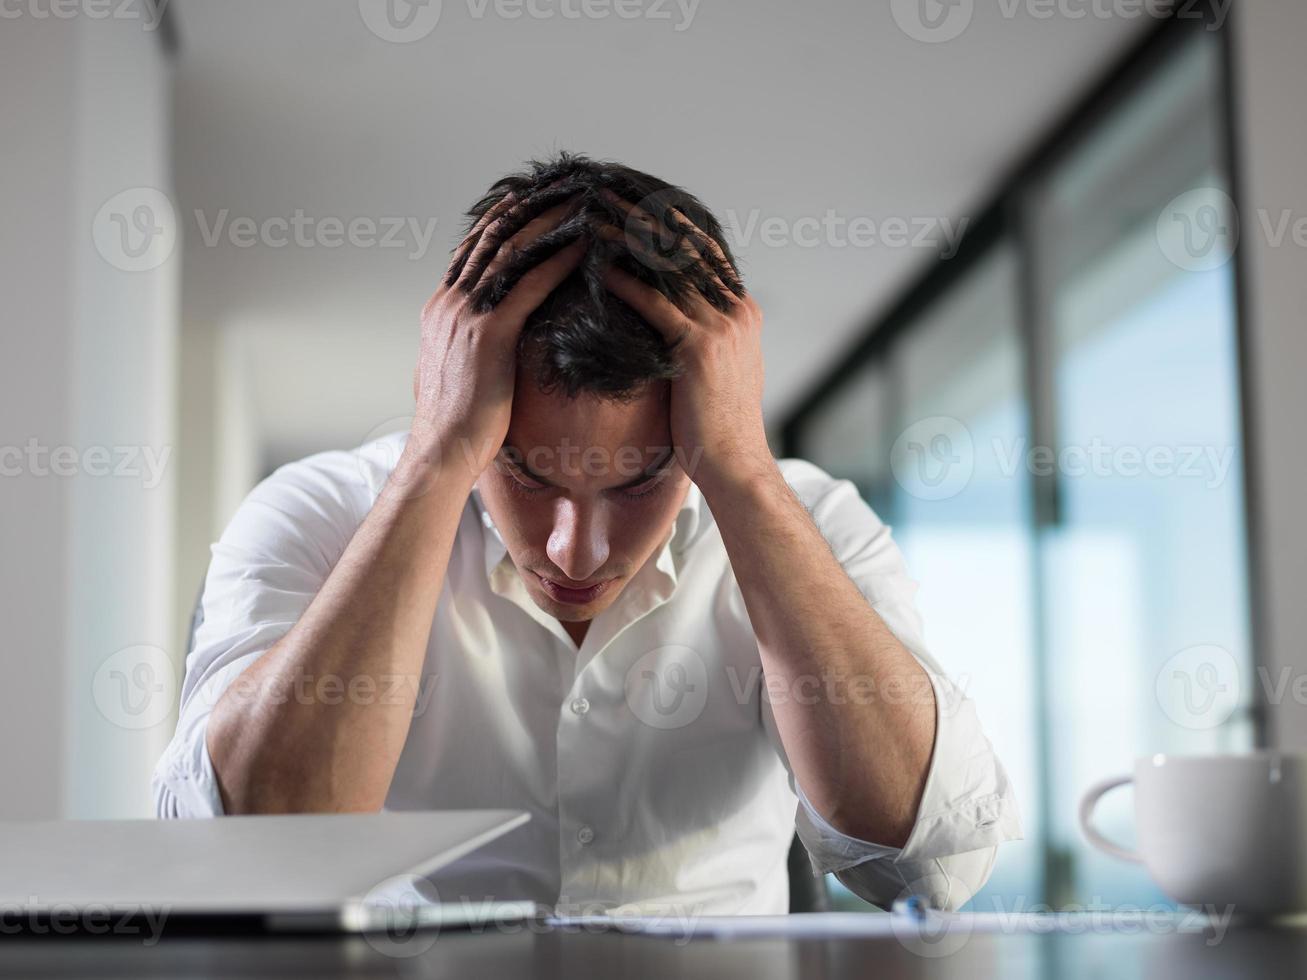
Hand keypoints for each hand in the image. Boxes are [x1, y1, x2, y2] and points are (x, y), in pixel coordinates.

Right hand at [408, 193, 584, 482]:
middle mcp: (449, 303)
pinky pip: (529, 285)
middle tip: (560, 184)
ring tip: (578, 203)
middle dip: (526, 208)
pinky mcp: (490, 335)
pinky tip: (584, 247)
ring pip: (510, 252)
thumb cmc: (458, 423)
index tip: (528, 197)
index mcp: (440, 308)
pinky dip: (558, 261)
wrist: (444, 451)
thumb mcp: (456, 370)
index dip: (500, 219)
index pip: (470, 248)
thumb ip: (468, 343)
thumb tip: (484, 339)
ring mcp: (467, 316)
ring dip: (547, 223)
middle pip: (490, 238)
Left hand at [600, 194, 771, 491]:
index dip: (667, 218)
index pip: (703, 248)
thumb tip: (676, 316)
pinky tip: (596, 266)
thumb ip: (703, 334)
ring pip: (668, 267)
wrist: (734, 464)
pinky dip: (625, 281)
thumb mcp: (720, 369)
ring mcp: (722, 327)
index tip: (632, 195)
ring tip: (593, 214)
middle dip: (644, 213)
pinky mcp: (699, 348)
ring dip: (627, 237)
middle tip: (607, 188)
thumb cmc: (716, 426)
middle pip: (686, 245)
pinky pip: (655, 304)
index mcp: (743, 310)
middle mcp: (737, 310)